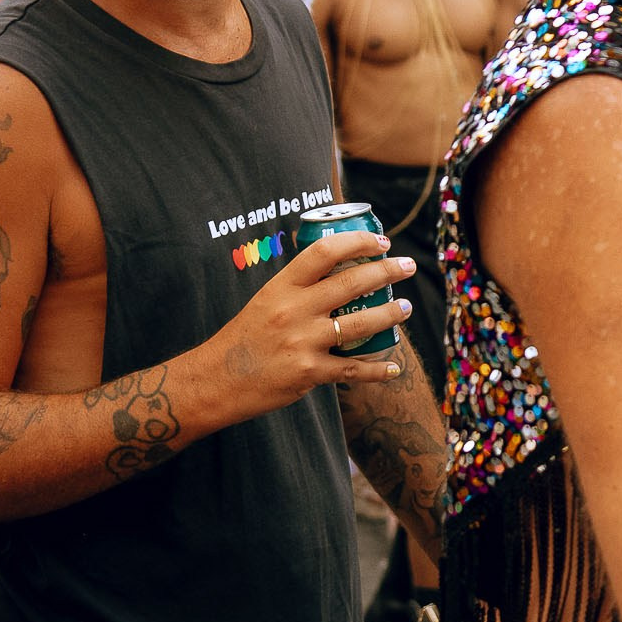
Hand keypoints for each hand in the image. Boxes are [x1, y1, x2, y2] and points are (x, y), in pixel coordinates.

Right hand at [193, 230, 419, 414]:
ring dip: (391, 314)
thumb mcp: (265, 300)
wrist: (215, 380)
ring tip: (405, 308)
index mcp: (282, 286)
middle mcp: (294, 310)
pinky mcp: (309, 373)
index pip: (325, 251)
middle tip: (406, 267)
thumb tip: (338, 270)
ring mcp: (303, 342)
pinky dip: (378, 370)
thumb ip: (298, 288)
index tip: (381, 242)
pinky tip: (394, 367)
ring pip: (361, 323)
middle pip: (352, 283)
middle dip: (387, 272)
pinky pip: (353, 370)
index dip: (358, 241)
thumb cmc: (244, 338)